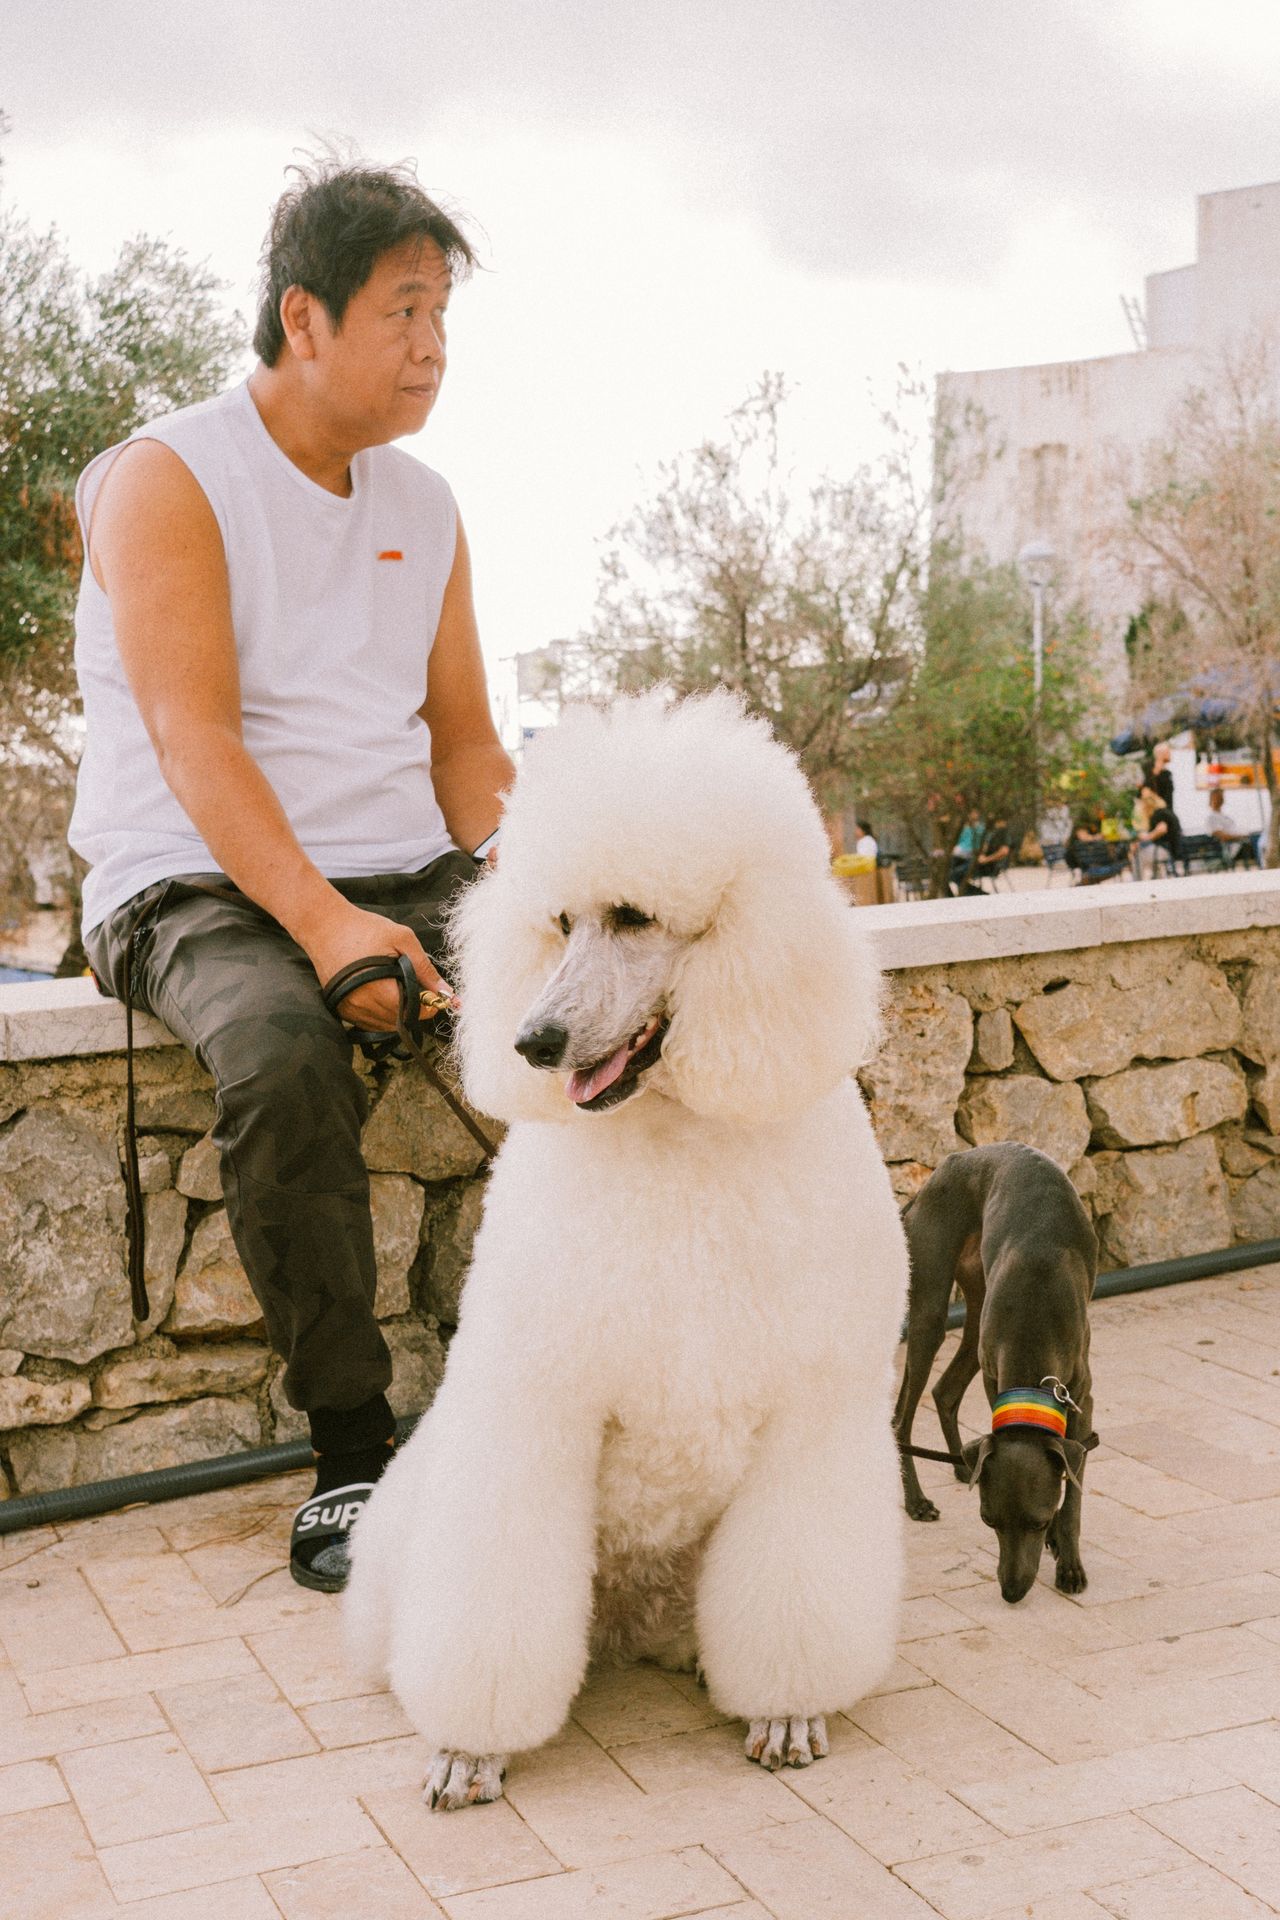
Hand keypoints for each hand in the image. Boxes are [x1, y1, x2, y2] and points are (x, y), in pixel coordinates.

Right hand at [300, 900, 455, 1032]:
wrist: (325, 925)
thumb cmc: (364, 928)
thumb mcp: (402, 940)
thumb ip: (426, 969)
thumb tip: (448, 993)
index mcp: (379, 990)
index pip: (412, 1013)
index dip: (428, 1006)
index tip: (433, 995)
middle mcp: (362, 1006)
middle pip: (399, 1021)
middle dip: (414, 1009)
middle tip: (417, 988)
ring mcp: (349, 1010)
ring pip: (384, 1025)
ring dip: (398, 1013)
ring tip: (398, 987)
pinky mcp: (341, 1010)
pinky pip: (368, 1022)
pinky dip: (382, 1014)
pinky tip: (384, 994)